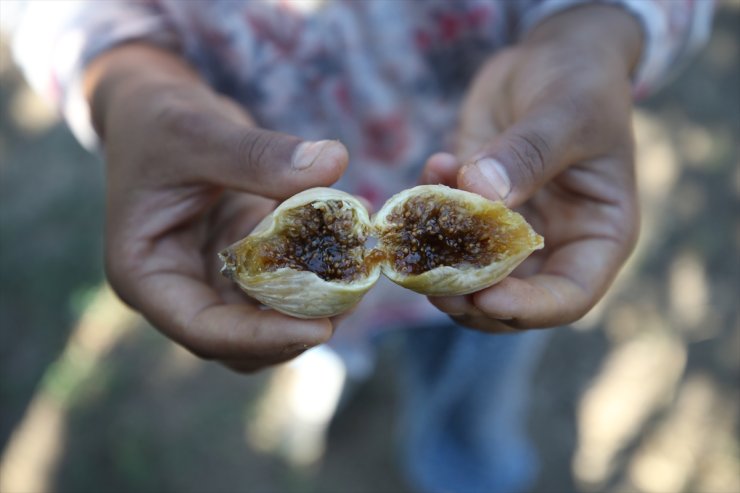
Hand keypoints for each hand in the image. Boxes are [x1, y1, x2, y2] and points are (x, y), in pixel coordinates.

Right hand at [86, 44, 348, 371]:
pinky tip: (348, 237)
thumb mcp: (196, 132)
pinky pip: (286, 277)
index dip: (262, 337)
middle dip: (298, 324)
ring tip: (358, 268)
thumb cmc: (157, 120)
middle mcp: (182, 287)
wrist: (157, 107)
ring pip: (270, 315)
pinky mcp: (246, 258)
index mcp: (146, 275)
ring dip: (316, 300)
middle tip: (352, 294)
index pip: (203, 330)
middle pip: (243, 340)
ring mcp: (216, 276)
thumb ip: (258, 154)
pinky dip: (318, 264)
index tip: (322, 327)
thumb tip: (333, 162)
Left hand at [420, 6, 642, 331]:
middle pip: (511, 297)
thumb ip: (529, 154)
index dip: (527, 307)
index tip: (485, 297)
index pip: (569, 297)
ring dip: (437, 261)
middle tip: (429, 280)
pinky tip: (433, 165)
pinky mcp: (475, 205)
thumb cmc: (581, 82)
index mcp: (597, 236)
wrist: (551, 55)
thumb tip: (479, 195)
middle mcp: (553, 243)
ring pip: (470, 272)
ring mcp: (510, 228)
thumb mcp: (567, 112)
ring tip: (415, 232)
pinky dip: (429, 208)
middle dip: (468, 297)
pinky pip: (445, 224)